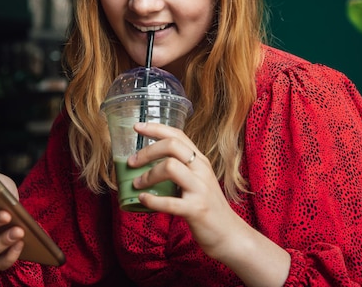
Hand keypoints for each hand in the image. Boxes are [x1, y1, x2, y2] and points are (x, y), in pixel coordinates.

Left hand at [129, 122, 290, 286]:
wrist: (230, 235)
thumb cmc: (208, 208)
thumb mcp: (198, 182)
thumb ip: (181, 170)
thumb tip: (149, 165)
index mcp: (200, 161)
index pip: (178, 135)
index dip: (156, 128)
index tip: (137, 127)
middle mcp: (201, 170)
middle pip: (172, 146)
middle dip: (147, 151)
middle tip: (131, 161)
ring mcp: (200, 189)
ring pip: (170, 167)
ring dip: (147, 175)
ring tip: (136, 184)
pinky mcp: (196, 209)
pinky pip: (170, 201)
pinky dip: (152, 200)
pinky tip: (143, 199)